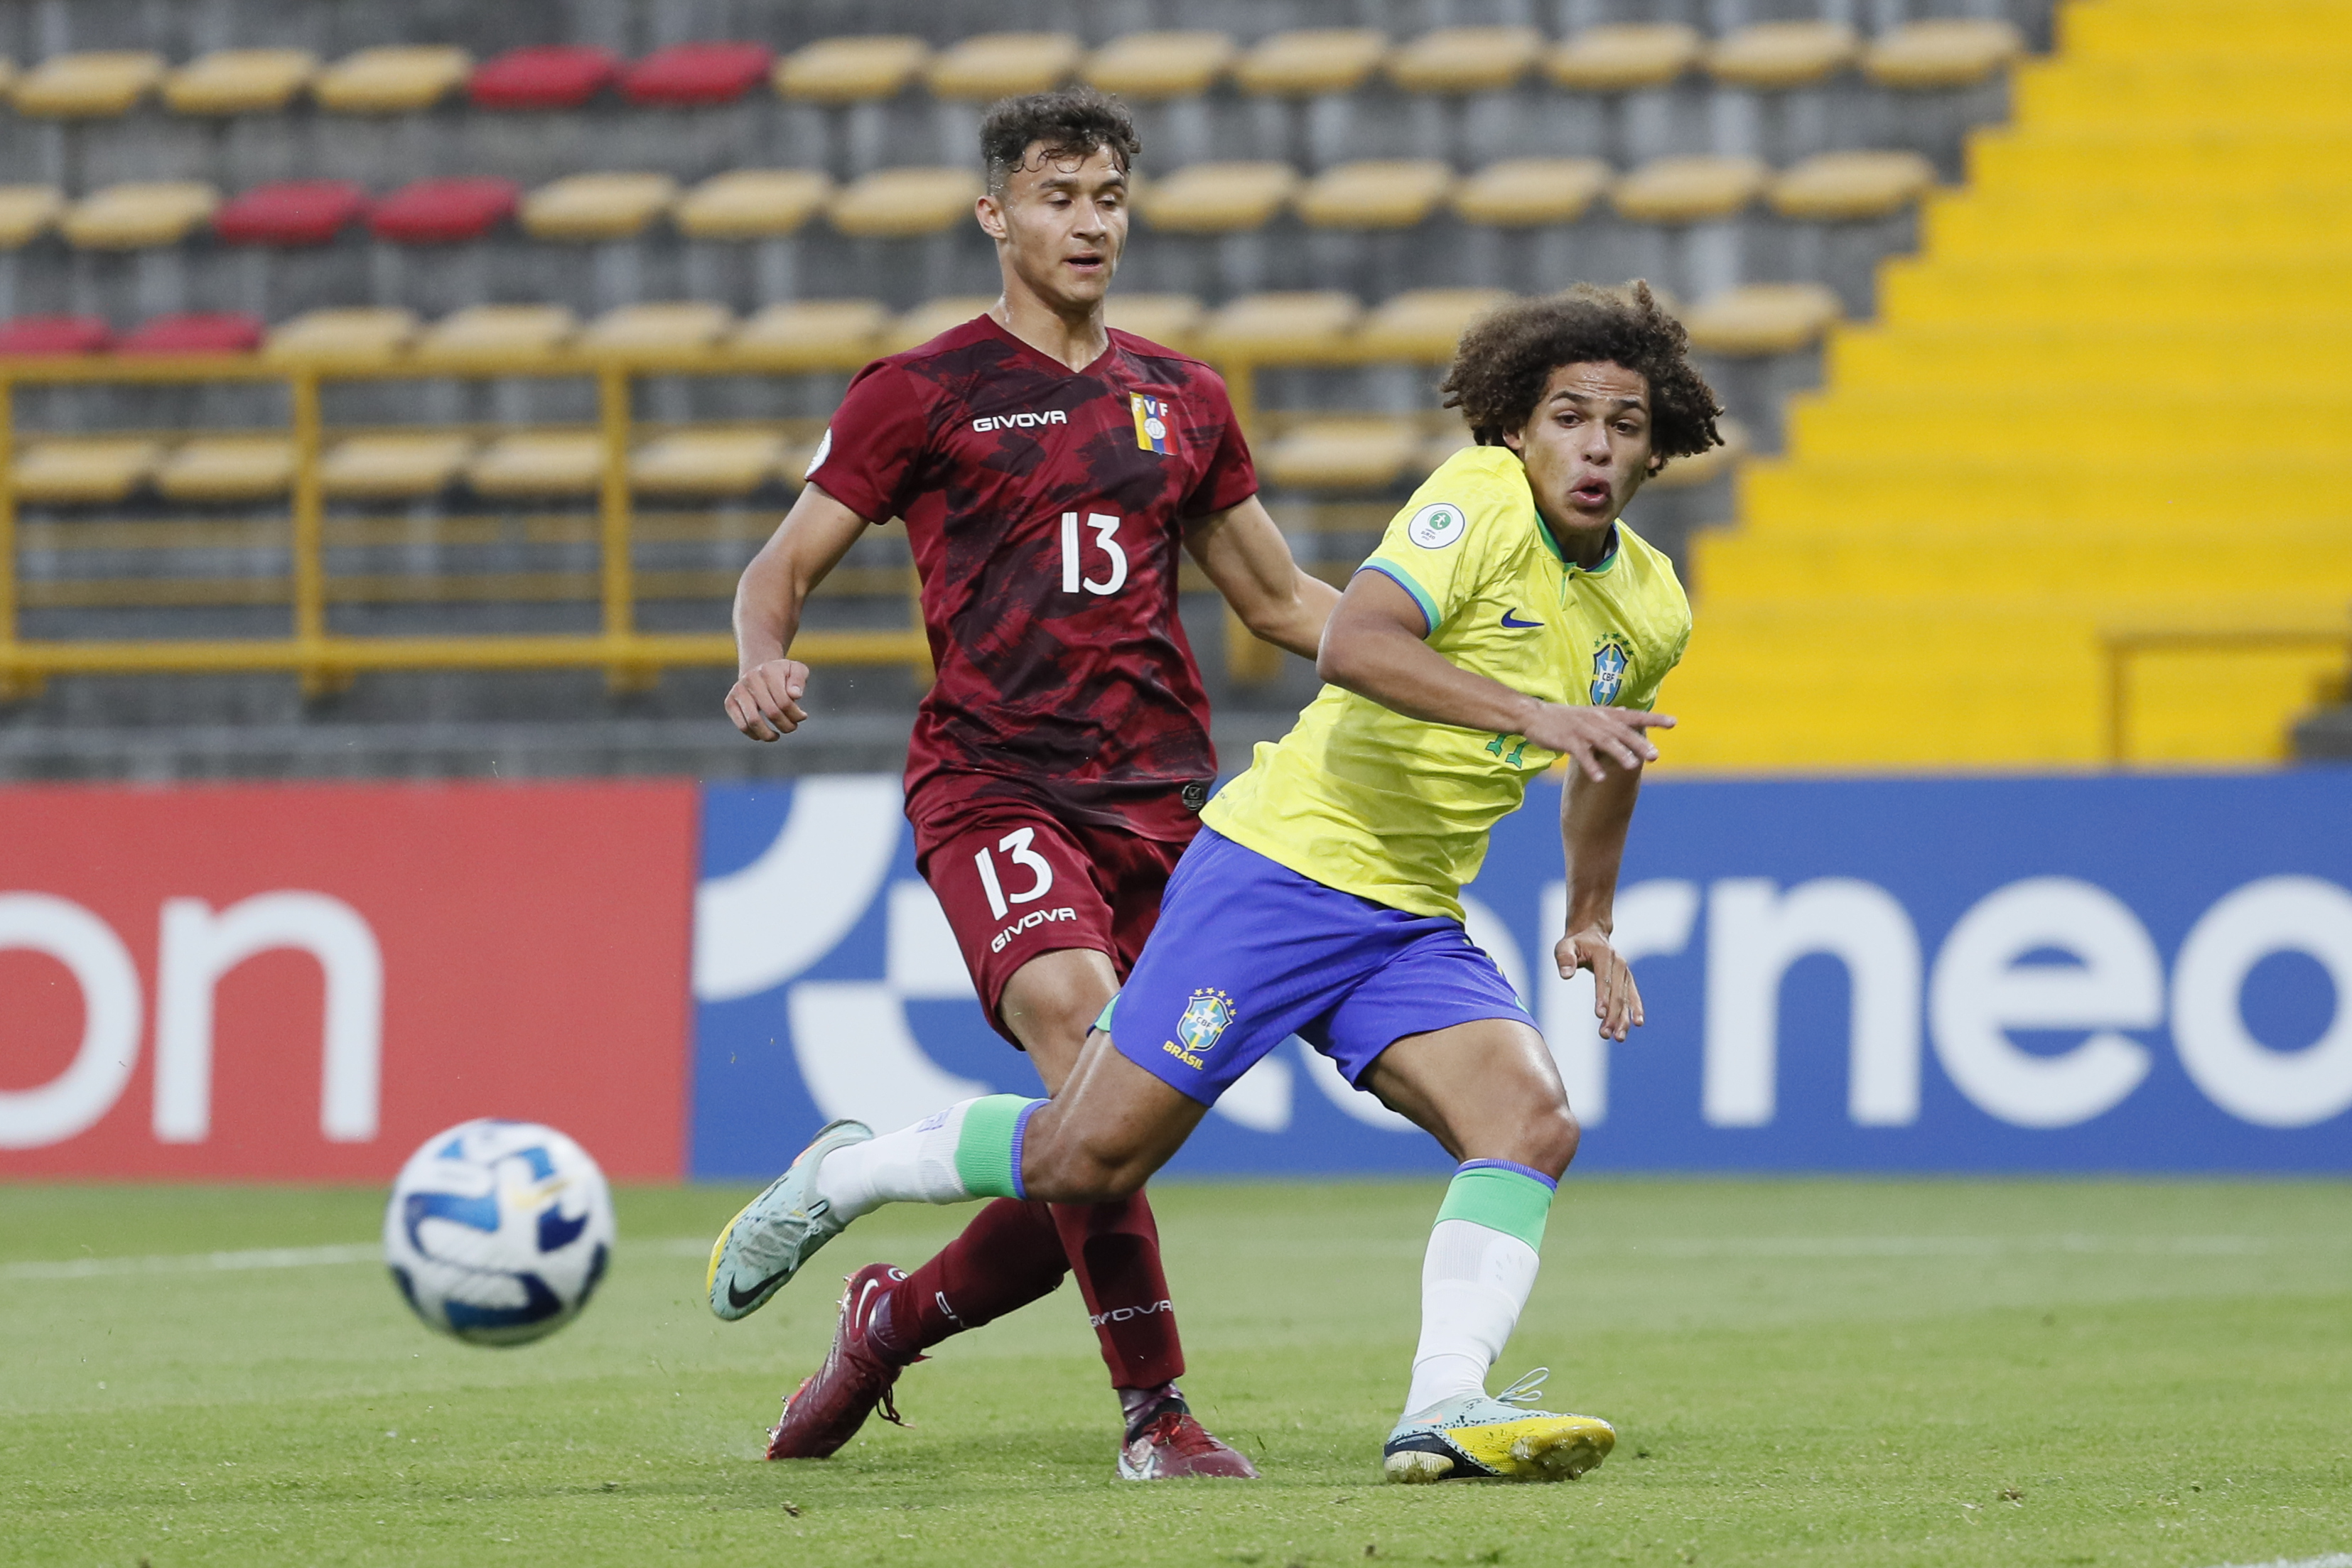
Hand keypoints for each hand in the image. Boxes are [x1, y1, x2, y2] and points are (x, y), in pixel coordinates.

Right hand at [725, 658, 809, 740]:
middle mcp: (750, 679)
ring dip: (769, 735)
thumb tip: (795, 695)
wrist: (760, 671)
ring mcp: (738, 691)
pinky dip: (755, 735)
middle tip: (792, 727)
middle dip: (786, 725)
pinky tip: (764, 735)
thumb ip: (799, 680)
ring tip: (777, 736)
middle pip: (771, 712)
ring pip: (754, 722)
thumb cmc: (782, 674)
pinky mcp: (729, 702)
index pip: (784, 701)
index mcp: (768, 671)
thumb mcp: (796, 670)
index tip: (802, 716)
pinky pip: (742, 725)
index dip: (796, 714)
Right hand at [1522, 704, 1674, 780]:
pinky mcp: (1568, 741)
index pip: (1634, 716)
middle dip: (1639, 743)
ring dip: (1619, 753)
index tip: (1673, 722)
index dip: (1653, 718)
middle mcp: (1597, 720)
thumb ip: (1610, 715)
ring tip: (1633, 765)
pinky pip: (1582, 755)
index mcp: (1604, 714)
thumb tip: (1628, 712)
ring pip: (1605, 742)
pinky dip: (1591, 766)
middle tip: (1656, 755)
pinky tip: (1600, 778)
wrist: (1534, 715)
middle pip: (1622, 732)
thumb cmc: (1563, 717)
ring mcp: (1583, 731)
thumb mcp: (1589, 713)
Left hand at [1556, 925, 1644, 1041]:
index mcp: (1604, 954)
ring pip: (1626, 998)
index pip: (1603, 979)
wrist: (1591, 935)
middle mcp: (1619, 963)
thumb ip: (1565, 958)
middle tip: (1605, 1034)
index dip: (1602, 997)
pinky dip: (1635, 1009)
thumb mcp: (1565, 946)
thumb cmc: (1575, 943)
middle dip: (1612, 1015)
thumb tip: (1566, 975)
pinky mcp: (1627, 979)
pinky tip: (1636, 1024)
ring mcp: (1625, 972)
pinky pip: (1632, 996)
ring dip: (1623, 1018)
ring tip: (1619, 1037)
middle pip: (1617, 993)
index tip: (1600, 1015)